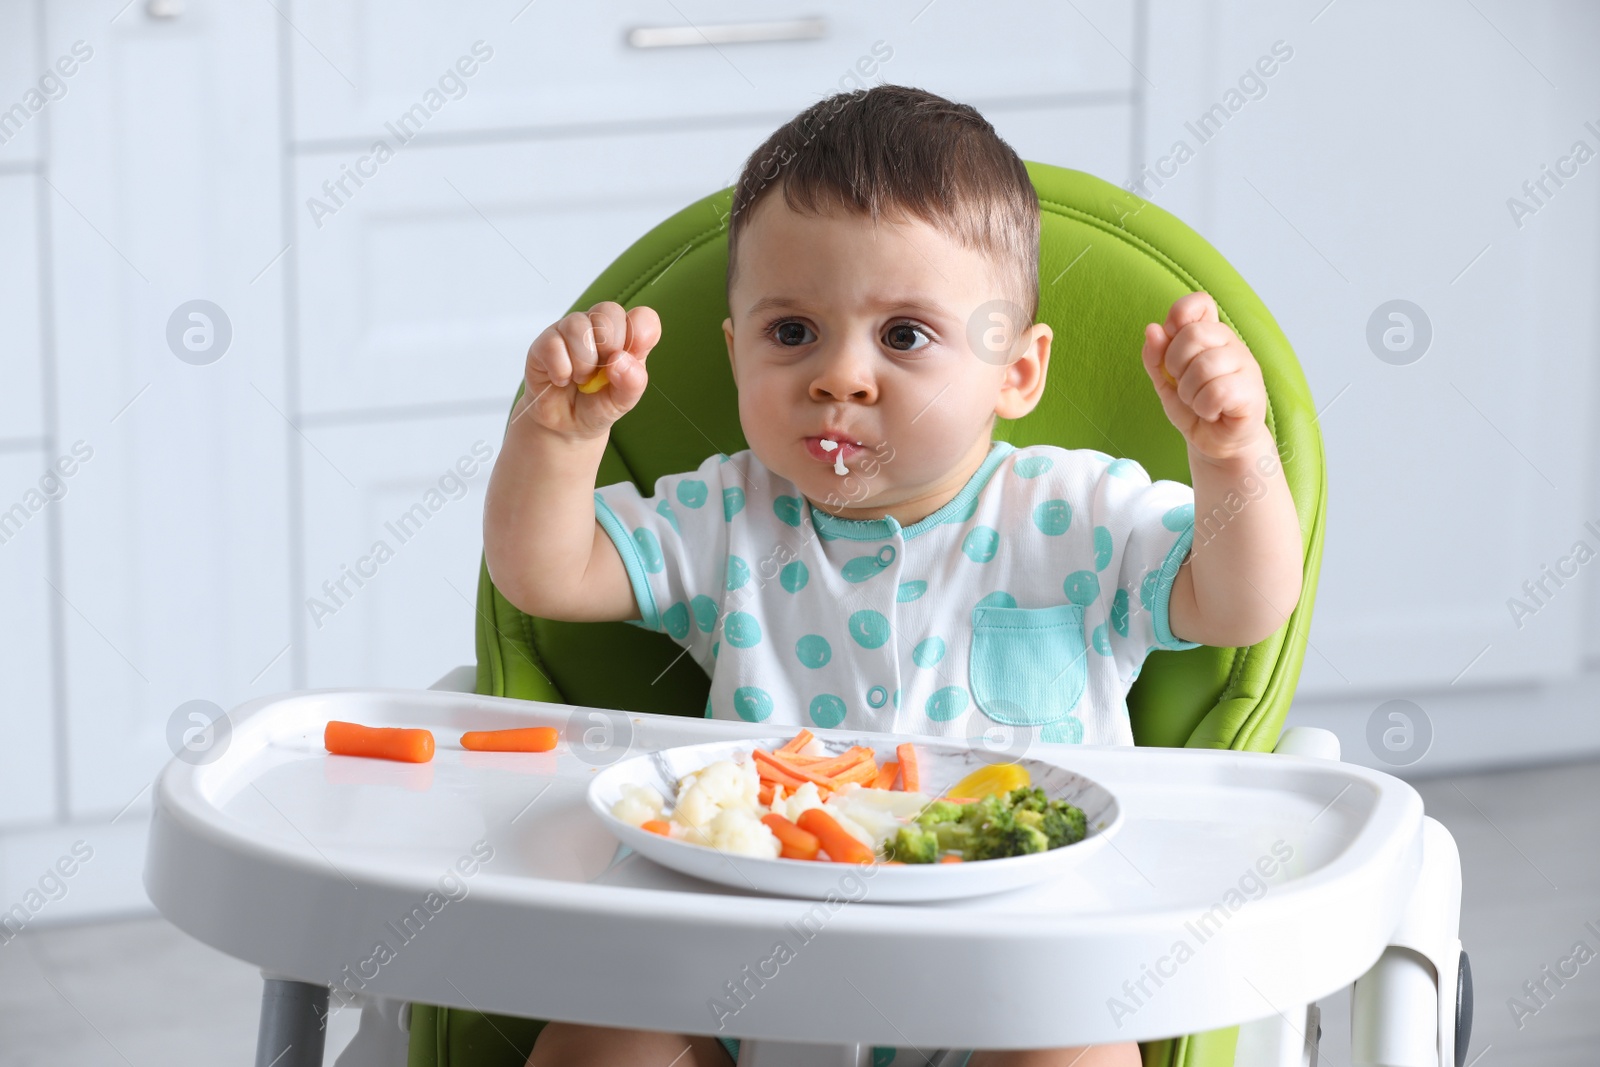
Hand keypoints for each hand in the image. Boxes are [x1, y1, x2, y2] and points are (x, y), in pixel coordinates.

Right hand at [518, 301, 661, 440]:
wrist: (565, 424)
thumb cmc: (597, 404)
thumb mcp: (622, 401)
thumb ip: (632, 382)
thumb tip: (620, 360)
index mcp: (626, 337)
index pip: (643, 317)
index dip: (641, 333)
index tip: (632, 357)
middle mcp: (598, 327)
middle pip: (609, 311)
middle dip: (609, 348)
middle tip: (601, 372)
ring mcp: (569, 331)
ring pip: (577, 325)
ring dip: (583, 361)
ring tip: (581, 379)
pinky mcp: (544, 342)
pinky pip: (553, 344)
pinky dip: (561, 370)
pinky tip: (562, 380)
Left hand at [1140, 291, 1267, 461]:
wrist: (1215, 443)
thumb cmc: (1194, 406)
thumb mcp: (1165, 380)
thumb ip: (1155, 355)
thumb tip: (1153, 329)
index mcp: (1210, 333)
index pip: (1199, 303)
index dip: (1178, 317)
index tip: (1170, 342)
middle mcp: (1231, 343)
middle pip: (1193, 334)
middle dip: (1176, 366)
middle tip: (1185, 385)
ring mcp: (1245, 365)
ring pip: (1204, 366)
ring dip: (1189, 392)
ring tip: (1198, 402)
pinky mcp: (1252, 392)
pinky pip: (1217, 391)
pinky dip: (1204, 407)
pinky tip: (1212, 411)